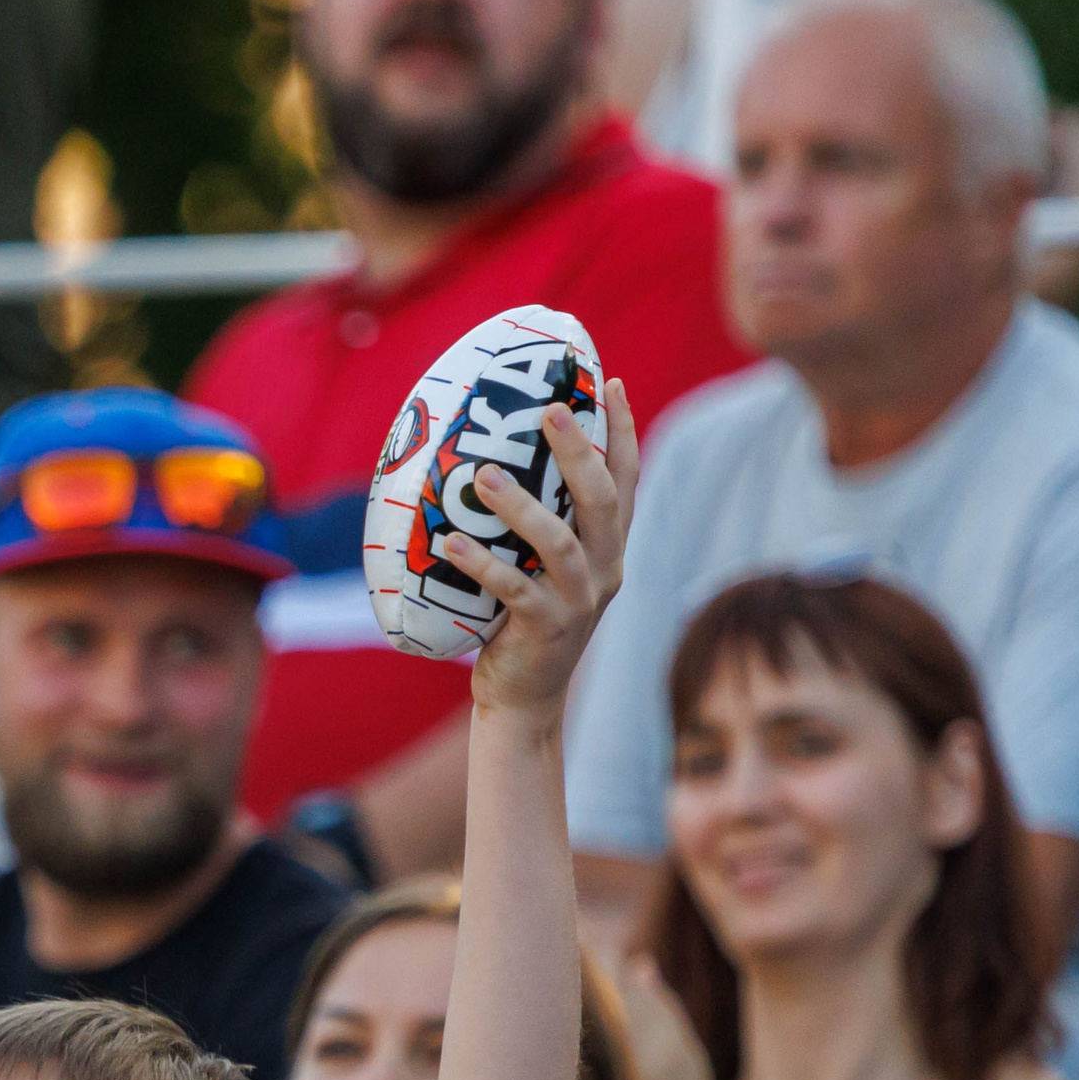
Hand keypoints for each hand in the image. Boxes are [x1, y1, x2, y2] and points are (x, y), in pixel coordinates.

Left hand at [448, 376, 638, 721]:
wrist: (525, 697)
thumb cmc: (522, 618)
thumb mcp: (540, 565)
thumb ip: (536, 521)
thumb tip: (488, 454)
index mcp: (609, 548)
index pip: (625, 480)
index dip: (622, 432)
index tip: (610, 383)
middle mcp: (606, 570)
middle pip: (603, 502)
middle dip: (580, 453)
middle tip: (552, 410)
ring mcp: (580, 602)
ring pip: (561, 545)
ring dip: (522, 507)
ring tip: (484, 476)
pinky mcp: (547, 630)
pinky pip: (516, 591)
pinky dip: (484, 566)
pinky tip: (453, 545)